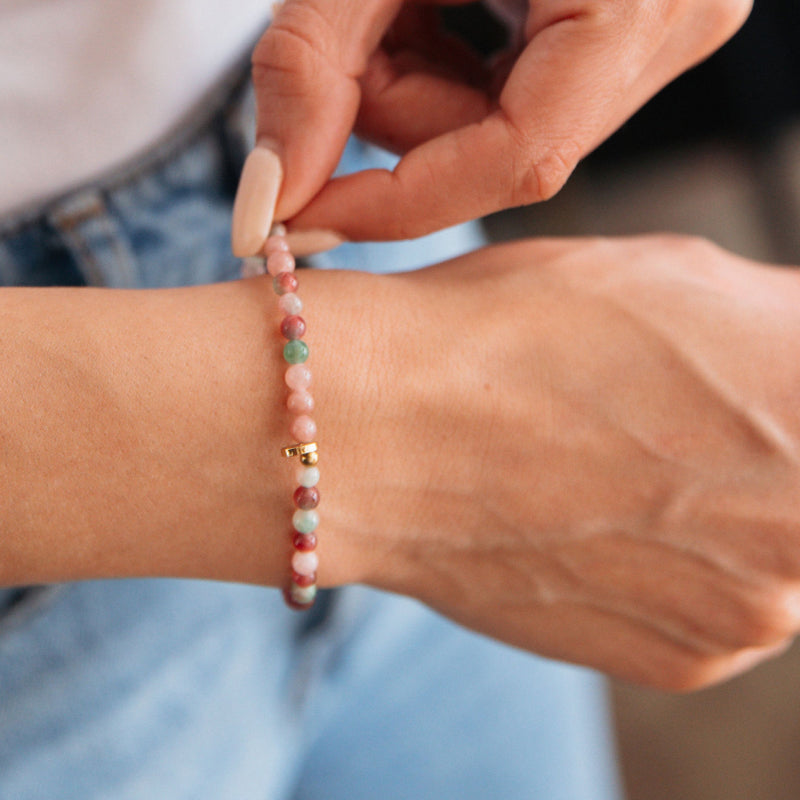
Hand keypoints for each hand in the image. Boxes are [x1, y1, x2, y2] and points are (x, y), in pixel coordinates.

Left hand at [232, 0, 750, 253]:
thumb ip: (311, 60)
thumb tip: (273, 193)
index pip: (519, 159)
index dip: (397, 203)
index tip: (298, 221)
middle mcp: (665, 30)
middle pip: (494, 149)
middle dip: (394, 105)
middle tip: (353, 26)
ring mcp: (648, 37)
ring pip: (494, 132)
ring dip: (414, 80)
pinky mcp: (614, 38)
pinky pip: (509, 98)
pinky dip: (444, 64)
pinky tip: (430, 4)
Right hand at [318, 236, 799, 689]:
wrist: (391, 434)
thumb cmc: (518, 332)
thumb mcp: (682, 279)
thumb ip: (777, 326)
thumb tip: (793, 353)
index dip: (767, 387)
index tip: (732, 392)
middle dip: (759, 447)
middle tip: (675, 421)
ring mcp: (757, 612)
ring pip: (770, 550)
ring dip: (723, 512)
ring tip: (621, 471)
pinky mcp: (685, 662)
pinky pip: (711, 606)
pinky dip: (673, 568)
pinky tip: (595, 523)